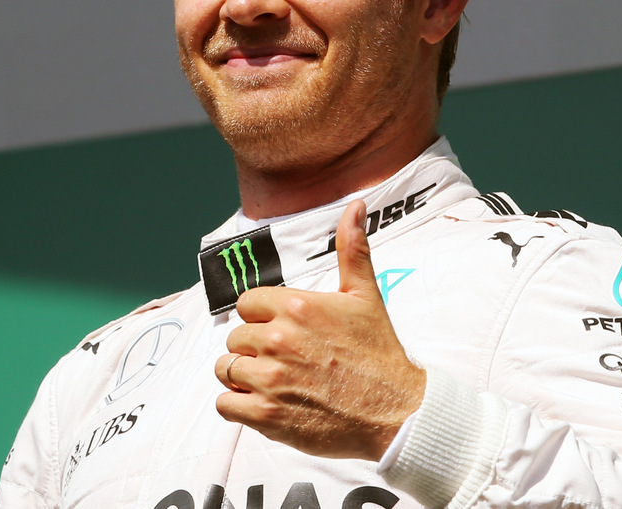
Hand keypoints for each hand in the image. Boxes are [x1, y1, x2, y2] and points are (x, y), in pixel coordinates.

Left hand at [214, 199, 425, 458]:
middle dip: (253, 347)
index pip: (247, 304)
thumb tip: (355, 205)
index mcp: (297, 307)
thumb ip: (352, 249)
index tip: (281, 330)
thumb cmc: (379, 354)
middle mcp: (279, 340)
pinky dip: (238, 405)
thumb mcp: (365, 296)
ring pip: (226, 369)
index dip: (261, 317)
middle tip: (283, 359)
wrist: (396, 413)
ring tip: (272, 382)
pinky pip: (225, 404)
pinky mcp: (266, 415)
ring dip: (242, 376)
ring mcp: (271, 379)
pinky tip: (263, 403)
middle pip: (235, 337)